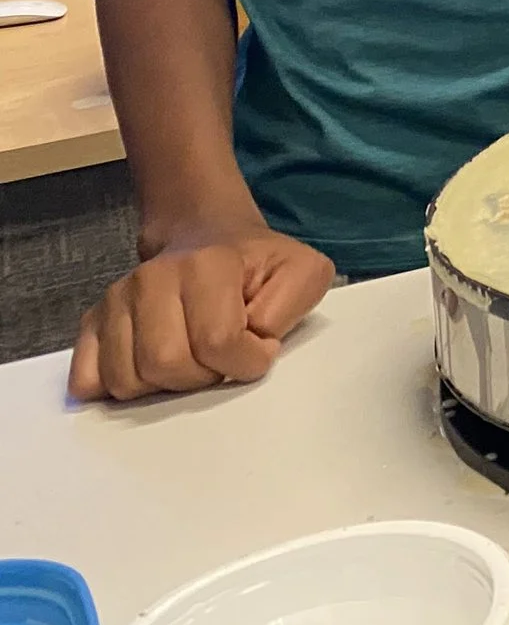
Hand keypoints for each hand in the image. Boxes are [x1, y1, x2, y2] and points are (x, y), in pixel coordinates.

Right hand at [69, 224, 333, 402]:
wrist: (209, 238)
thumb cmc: (258, 266)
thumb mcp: (303, 274)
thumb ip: (289, 309)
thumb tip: (254, 344)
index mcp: (208, 264)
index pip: (218, 343)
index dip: (246, 360)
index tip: (259, 346)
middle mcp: (152, 278)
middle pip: (165, 365)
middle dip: (202, 376)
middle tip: (220, 357)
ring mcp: (117, 300)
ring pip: (127, 379)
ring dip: (164, 385)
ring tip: (190, 357)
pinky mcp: (93, 321)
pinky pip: (88, 379)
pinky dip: (119, 386)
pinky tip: (150, 367)